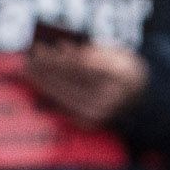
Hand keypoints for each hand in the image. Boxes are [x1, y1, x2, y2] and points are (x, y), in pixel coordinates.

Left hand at [21, 36, 149, 126]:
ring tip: (28, 67)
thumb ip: (89, 50)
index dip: (57, 57)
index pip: (80, 66)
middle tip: (29, 55)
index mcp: (119, 75)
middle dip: (45, 67)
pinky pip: (63, 105)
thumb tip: (60, 47)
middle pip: (68, 80)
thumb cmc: (124, 71)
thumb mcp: (115, 53)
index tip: (40, 48)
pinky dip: (48, 92)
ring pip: (62, 94)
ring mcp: (98, 113)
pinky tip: (38, 81)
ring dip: (42, 80)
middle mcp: (109, 97)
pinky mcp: (89, 123)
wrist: (141, 100)